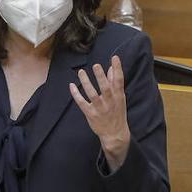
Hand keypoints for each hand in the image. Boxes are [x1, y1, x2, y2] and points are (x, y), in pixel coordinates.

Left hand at [70, 56, 130, 171]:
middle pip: (105, 88)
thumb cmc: (117, 113)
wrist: (115, 134)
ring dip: (86, 83)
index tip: (115, 58)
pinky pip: (82, 103)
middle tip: (96, 65)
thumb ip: (115, 83)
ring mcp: (99, 108)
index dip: (117, 69)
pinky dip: (76, 94)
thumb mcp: (120, 98)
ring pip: (92, 94)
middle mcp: (109, 102)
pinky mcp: (90, 114)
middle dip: (101, 77)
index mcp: (118, 97)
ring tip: (81, 72)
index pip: (119, 81)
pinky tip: (72, 86)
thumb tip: (112, 68)